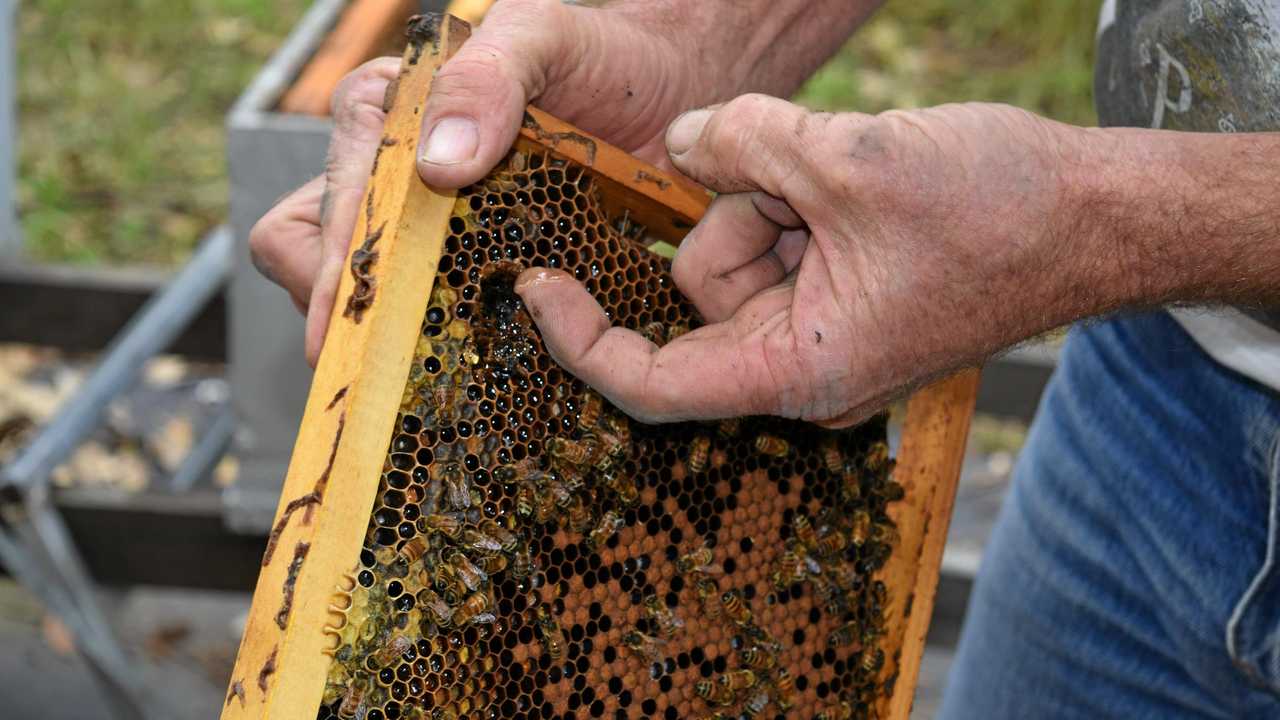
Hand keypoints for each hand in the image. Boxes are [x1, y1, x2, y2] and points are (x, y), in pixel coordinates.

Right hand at [252, 0, 744, 364]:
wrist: (676, 94)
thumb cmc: (605, 56)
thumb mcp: (542, 36)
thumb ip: (485, 78)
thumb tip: (435, 168)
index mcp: (387, 117)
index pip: (324, 203)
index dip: (333, 264)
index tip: (357, 318)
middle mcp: (396, 176)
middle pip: (315, 260)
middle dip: (342, 309)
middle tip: (384, 355)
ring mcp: (435, 229)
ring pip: (370, 298)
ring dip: (390, 332)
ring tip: (422, 366)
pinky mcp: (482, 268)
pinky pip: (441, 317)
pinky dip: (446, 341)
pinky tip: (474, 363)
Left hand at [515, 96, 1094, 425]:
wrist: (1098, 214)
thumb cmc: (999, 210)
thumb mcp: (850, 159)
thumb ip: (741, 141)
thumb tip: (676, 138)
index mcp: (801, 369)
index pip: (653, 382)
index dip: (582, 341)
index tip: (535, 290)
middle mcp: (805, 365)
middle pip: (698, 295)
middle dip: (730, 216)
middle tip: (798, 172)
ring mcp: (826, 330)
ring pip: (733, 258)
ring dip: (768, 196)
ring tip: (840, 172)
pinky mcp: (844, 293)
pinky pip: (777, 243)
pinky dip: (792, 199)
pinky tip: (846, 176)